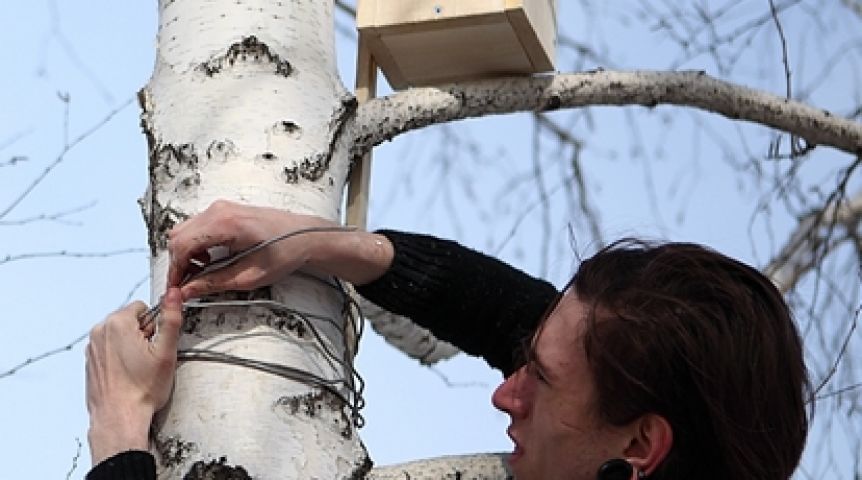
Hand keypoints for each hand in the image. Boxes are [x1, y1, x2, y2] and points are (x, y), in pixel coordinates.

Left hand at [85, 287, 182, 463]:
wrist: (119, 417)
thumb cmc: (140, 390)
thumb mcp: (166, 351)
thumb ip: (171, 318)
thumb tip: (174, 294)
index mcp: (117, 324)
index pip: (143, 307)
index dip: (155, 325)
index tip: (156, 344)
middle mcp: (100, 332)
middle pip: (130, 320)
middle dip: (143, 334)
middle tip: (149, 358)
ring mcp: (93, 348)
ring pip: (120, 335)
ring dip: (131, 346)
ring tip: (139, 368)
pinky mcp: (91, 361)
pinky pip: (110, 349)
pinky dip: (120, 358)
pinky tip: (128, 375)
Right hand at [167, 200, 392, 298]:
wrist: (306, 236)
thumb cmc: (285, 253)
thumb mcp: (250, 276)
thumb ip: (215, 283)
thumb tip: (187, 291)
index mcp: (225, 224)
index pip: (182, 246)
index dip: (175, 271)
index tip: (176, 290)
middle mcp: (219, 210)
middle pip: (178, 236)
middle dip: (178, 263)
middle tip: (187, 285)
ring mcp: (221, 207)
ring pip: (184, 230)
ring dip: (185, 253)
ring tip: (201, 274)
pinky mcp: (225, 210)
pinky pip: (197, 226)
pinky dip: (195, 244)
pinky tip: (209, 260)